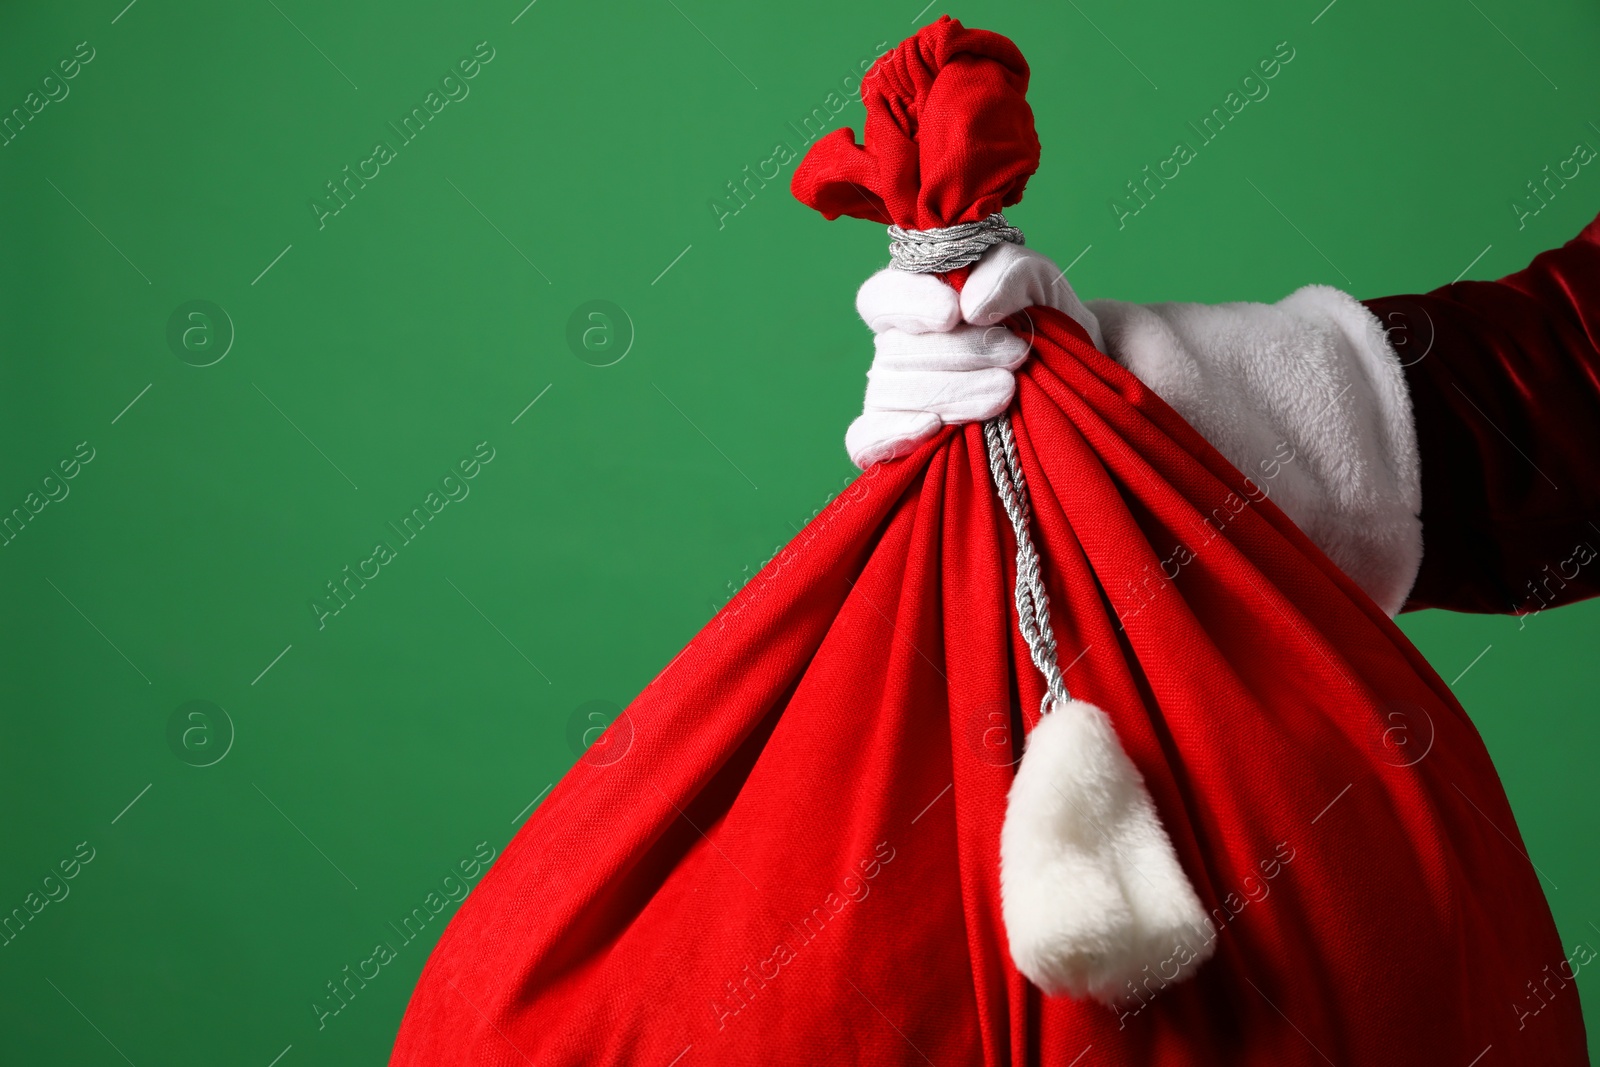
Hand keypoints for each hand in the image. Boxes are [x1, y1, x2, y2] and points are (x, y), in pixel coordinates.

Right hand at [845, 243, 1102, 467]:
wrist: (1067, 375)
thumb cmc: (1041, 319)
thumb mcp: (1035, 278)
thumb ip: (1005, 271)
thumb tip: (972, 307)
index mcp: (913, 300)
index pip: (881, 297)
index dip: (909, 304)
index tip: (954, 313)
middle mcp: (894, 347)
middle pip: (897, 351)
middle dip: (962, 354)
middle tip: (1016, 355)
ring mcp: (891, 395)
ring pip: (892, 394)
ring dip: (954, 393)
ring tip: (1008, 390)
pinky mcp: (896, 439)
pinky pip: (866, 439)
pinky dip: (892, 435)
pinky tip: (933, 429)